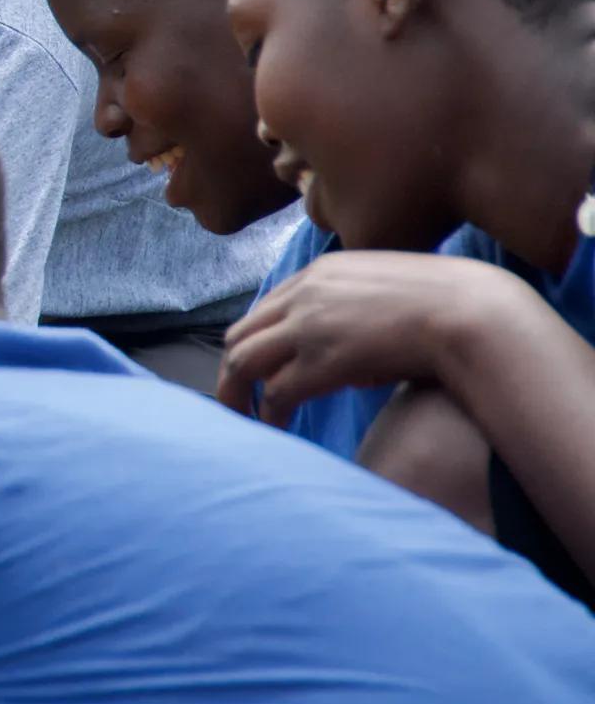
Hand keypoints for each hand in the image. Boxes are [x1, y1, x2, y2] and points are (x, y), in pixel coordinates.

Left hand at [216, 251, 539, 426]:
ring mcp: (308, 327)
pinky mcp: (321, 361)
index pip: (266, 309)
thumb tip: (351, 363)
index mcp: (320, 273)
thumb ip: (356, 312)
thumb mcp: (388, 291)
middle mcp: (304, 295)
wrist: (472, 312)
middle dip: (232, 370)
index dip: (257, 343)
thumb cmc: (449, 306)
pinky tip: (277, 429)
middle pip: (241, 334)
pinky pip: (275, 392)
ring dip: (236, 394)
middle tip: (235, 401)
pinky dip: (269, 413)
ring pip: (243, 361)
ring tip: (244, 421)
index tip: (257, 370)